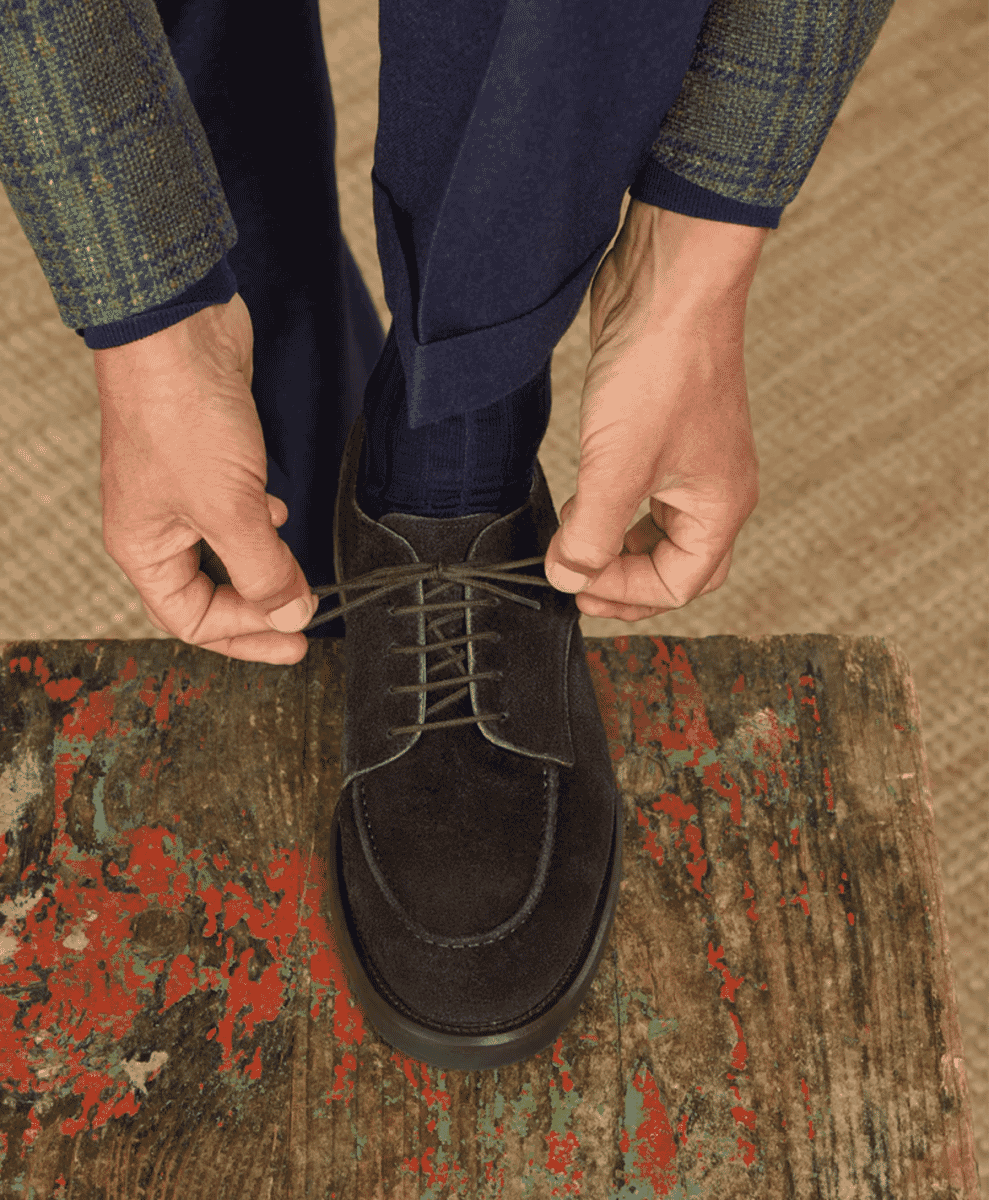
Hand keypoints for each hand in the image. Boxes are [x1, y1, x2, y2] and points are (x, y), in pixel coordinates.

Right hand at [95, 293, 317, 664]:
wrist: (180, 329)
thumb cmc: (181, 415)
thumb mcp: (230, 510)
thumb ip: (263, 570)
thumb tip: (291, 613)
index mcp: (143, 547)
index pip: (191, 619)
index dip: (245, 636)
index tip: (296, 638)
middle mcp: (157, 524)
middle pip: (209, 591)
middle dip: (257, 608)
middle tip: (304, 624)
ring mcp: (181, 491)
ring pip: (226, 549)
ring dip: (263, 563)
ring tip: (297, 568)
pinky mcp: (207, 460)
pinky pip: (235, 511)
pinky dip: (261, 520)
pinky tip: (280, 508)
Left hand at [543, 203, 765, 621]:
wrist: (667, 286)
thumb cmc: (661, 369)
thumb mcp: (617, 468)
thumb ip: (591, 535)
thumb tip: (568, 576)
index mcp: (720, 507)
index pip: (678, 584)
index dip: (622, 592)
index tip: (571, 579)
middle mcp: (714, 490)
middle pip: (678, 566)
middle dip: (628, 582)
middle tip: (580, 584)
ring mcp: (691, 462)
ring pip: (658, 532)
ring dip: (617, 548)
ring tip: (575, 543)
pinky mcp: (664, 436)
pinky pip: (643, 496)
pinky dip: (612, 510)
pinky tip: (581, 500)